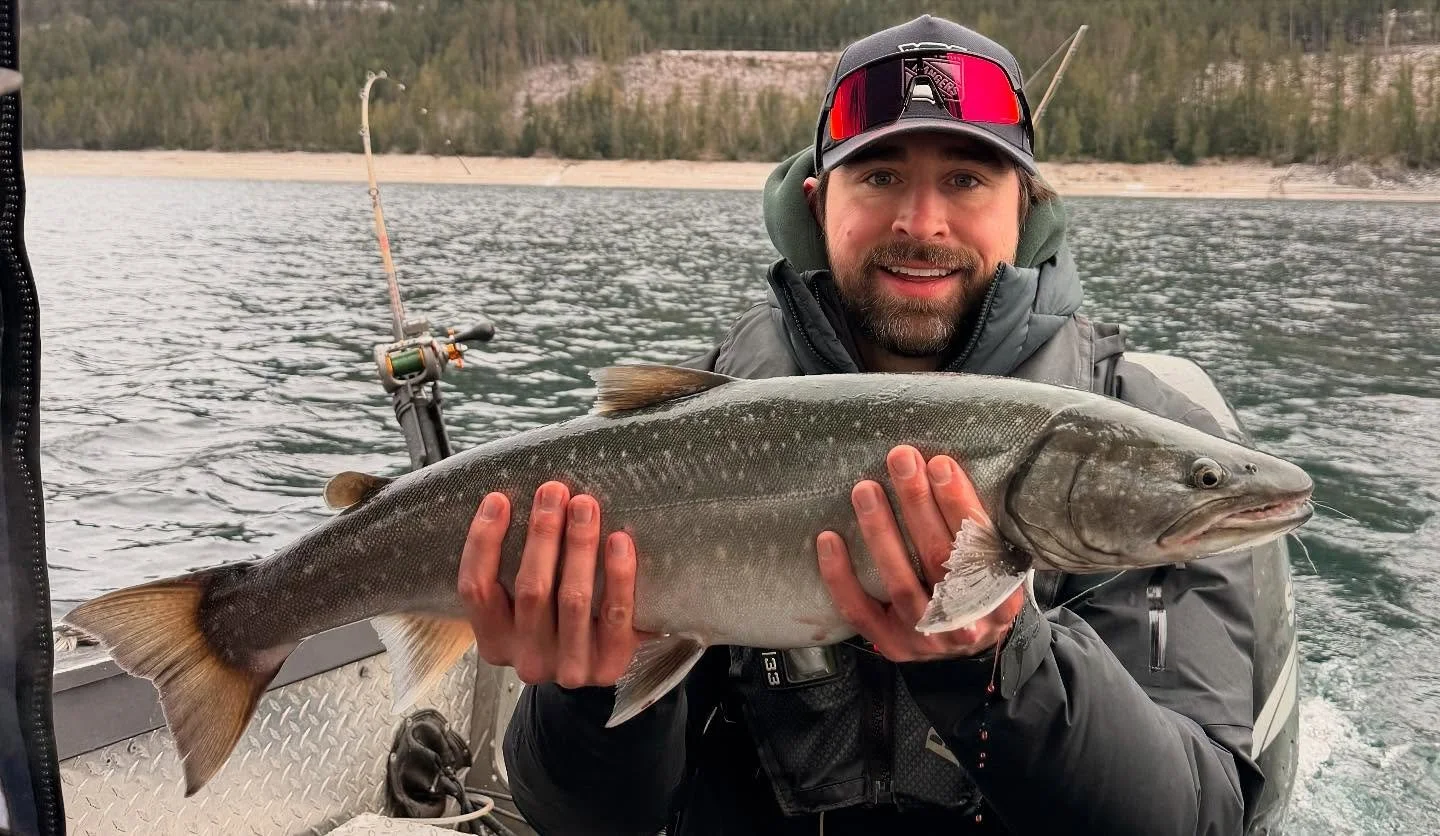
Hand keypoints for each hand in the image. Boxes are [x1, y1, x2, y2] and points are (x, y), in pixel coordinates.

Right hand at [457, 481, 652, 688]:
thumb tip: (520, 502)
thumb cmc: (559, 622)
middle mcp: (528, 660)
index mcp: (495, 643)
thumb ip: (515, 569)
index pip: (475, 590)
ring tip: (585, 505)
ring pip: (572, 598)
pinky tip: (619, 541)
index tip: (498, 499)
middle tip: (554, 491)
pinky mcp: (610, 664)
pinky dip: (618, 575)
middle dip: (542, 533)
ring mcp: (569, 666)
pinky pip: (614, 614)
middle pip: (530, 589)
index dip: (484, 542)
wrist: (601, 667)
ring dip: (579, 545)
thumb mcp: (524, 609)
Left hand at [817, 445, 1025, 661]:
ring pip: (899, 582)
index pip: (980, 547)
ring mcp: (927, 638)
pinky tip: (829, 539)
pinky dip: (841, 575)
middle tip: (901, 460)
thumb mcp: (996, 565)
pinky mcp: (891, 645)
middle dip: (918, 504)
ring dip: (880, 531)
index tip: (940, 465)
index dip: (959, 505)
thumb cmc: (978, 588)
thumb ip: (981, 530)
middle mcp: (966, 622)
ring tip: (866, 490)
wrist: (966, 647)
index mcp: (1001, 598)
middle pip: (939, 558)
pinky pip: (860, 610)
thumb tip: (944, 468)